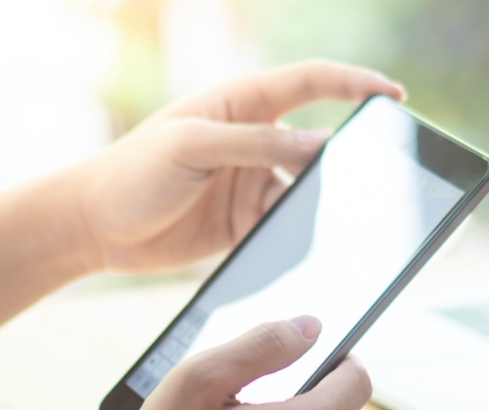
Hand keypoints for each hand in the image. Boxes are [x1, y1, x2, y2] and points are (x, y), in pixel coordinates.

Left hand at [78, 60, 404, 273]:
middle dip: (345, 159)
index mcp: (239, 103)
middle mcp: (250, 140)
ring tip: (324, 224)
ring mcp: (247, 183)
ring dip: (315, 207)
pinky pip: (281, 228)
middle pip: (315, 143)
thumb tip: (322, 145)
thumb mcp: (191, 147)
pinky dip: (293, 237)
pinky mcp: (241, 224)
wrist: (94, 227)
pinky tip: (296, 248)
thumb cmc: (131, 172)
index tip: (394, 97)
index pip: (309, 83)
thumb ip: (256, 143)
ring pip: (302, 193)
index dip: (354, 85)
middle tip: (376, 178)